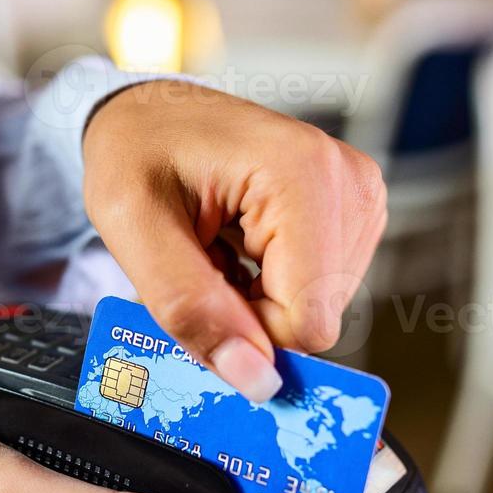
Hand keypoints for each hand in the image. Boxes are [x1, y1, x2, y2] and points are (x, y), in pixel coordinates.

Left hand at [83, 81, 386, 401]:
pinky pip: (320, 291)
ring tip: (221, 246)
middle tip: (204, 261)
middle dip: (250, 312)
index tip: (200, 293)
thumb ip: (189, 307)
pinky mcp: (354, 213)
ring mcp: (358, 197)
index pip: (307, 318)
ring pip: (319, 311)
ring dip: (258, 299)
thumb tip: (255, 380)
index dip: (246, 332)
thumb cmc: (136, 151)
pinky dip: (272, 284)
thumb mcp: (133, 227)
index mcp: (302, 173)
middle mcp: (348, 181)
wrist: (148, 112)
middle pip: (316, 317)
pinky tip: (242, 245)